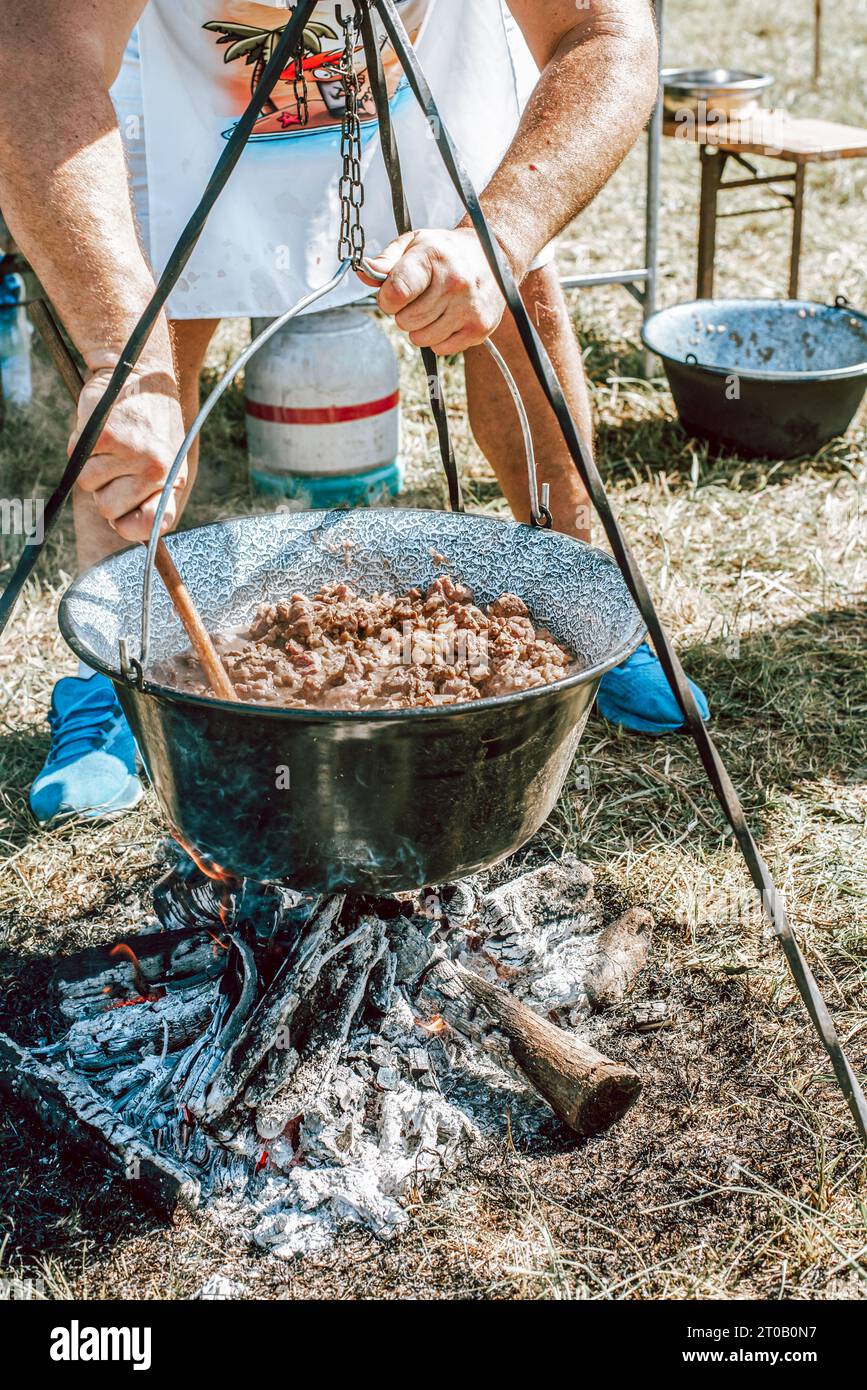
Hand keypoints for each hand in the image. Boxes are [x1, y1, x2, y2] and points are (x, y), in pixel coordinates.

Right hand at [70, 362, 186, 544]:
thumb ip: (154, 498)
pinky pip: (76, 458)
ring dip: (91, 465)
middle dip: (105, 490)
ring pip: (87, 485)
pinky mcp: (105, 435)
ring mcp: (130, 453)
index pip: (144, 528)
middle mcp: (154, 470)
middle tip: (118, 463)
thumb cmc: (152, 424)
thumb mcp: (167, 462)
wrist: (141, 373)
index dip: (127, 524)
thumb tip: (131, 532)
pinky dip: (81, 445)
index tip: (125, 511)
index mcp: (171, 481)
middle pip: (106, 509)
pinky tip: (101, 430)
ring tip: (113, 443)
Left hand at [360, 227, 505, 354]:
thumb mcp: (415, 244)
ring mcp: (468, 308)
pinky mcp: (478, 328)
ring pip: (421, 338)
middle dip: (403, 313)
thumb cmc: (445, 252)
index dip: (386, 299)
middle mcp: (454, 283)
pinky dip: (438, 338)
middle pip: (406, 320)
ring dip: (419, 328)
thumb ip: (387, 260)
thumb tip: (365, 274)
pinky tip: (446, 318)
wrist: (491, 256)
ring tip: (432, 308)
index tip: (392, 295)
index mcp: (434, 258)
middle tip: (417, 299)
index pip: (396, 292)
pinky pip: (441, 349)